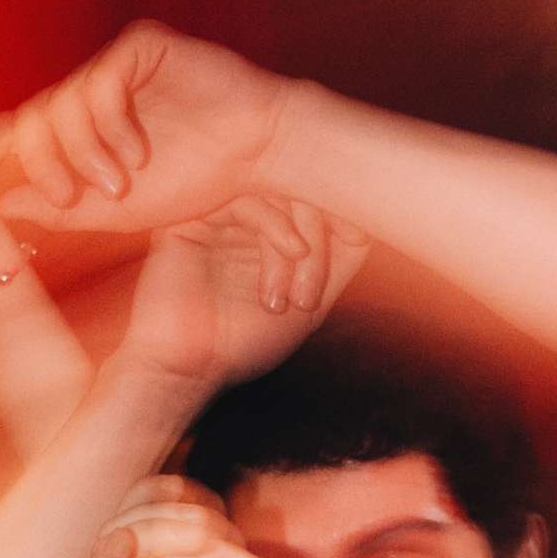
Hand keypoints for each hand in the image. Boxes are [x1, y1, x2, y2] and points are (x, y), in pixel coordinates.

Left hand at [0, 22, 299, 235]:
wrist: (259, 156)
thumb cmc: (194, 184)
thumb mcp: (115, 213)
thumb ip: (59, 210)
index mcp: (79, 129)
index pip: (20, 133)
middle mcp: (91, 94)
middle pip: (31, 116)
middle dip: (43, 163)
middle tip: (68, 197)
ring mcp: (115, 68)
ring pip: (63, 101)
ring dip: (85, 152)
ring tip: (121, 183)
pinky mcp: (142, 47)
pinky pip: (102, 80)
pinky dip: (113, 124)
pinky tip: (140, 152)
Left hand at [81, 488, 341, 557]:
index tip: (124, 540)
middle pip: (114, 546)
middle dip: (153, 529)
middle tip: (208, 540)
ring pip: (134, 514)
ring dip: (171, 507)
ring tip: (223, 536)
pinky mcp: (194, 543)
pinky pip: (166, 500)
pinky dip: (189, 494)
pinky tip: (224, 520)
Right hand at [115, 198, 364, 399]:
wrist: (185, 366)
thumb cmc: (241, 342)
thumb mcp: (311, 303)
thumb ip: (340, 258)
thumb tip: (371, 213)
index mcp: (270, 232)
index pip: (317, 197)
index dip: (348, 212)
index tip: (360, 241)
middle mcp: (246, 216)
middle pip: (303, 190)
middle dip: (324, 239)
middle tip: (312, 295)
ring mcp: (220, 212)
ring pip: (281, 193)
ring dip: (304, 243)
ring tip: (293, 297)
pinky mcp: (194, 214)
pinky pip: (249, 197)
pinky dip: (279, 226)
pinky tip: (290, 253)